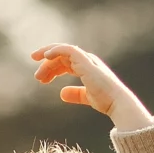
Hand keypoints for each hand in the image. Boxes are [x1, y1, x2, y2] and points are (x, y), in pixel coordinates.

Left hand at [30, 43, 150, 126]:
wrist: (116, 102)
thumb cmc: (106, 100)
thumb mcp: (87, 97)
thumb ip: (76, 94)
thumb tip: (62, 94)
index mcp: (86, 66)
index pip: (65, 62)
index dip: (52, 68)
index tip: (41, 78)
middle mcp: (86, 60)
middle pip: (61, 56)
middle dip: (47, 65)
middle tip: (37, 77)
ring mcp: (86, 59)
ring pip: (62, 51)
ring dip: (48, 59)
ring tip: (38, 74)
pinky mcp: (86, 61)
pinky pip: (68, 50)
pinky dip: (56, 50)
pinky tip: (45, 56)